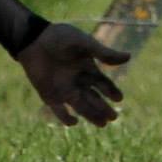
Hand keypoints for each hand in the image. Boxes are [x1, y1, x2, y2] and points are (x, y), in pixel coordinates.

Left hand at [15, 23, 129, 126]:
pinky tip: (74, 122)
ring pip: (81, 107)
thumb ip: (104, 53)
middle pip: (94, 99)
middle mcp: (78, 81)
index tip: (119, 99)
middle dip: (104, 109)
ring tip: (103, 124)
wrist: (33, 39)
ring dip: (91, 116)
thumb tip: (129, 57)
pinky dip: (65, 117)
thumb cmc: (60, 37)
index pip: (103, 84)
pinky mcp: (49, 95)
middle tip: (113, 118)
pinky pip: (59, 110)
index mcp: (88, 68)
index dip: (111, 92)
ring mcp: (64, 89)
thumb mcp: (84, 43)